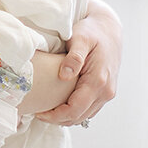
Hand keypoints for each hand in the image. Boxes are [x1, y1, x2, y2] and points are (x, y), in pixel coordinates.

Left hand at [35, 1, 121, 126]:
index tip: (39, 113)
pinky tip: (60, 105)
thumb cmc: (92, 31)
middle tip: (38, 114)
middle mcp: (106, 91)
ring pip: (84, 116)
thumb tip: (64, 75)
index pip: (75, 109)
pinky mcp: (106, 92)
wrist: (108, 28)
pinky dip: (74, 112)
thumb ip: (74, 57)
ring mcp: (107, 93)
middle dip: (58, 119)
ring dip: (66, 117)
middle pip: (79, 117)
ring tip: (47, 111)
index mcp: (98, 81)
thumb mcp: (80, 38)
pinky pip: (89, 109)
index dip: (55, 116)